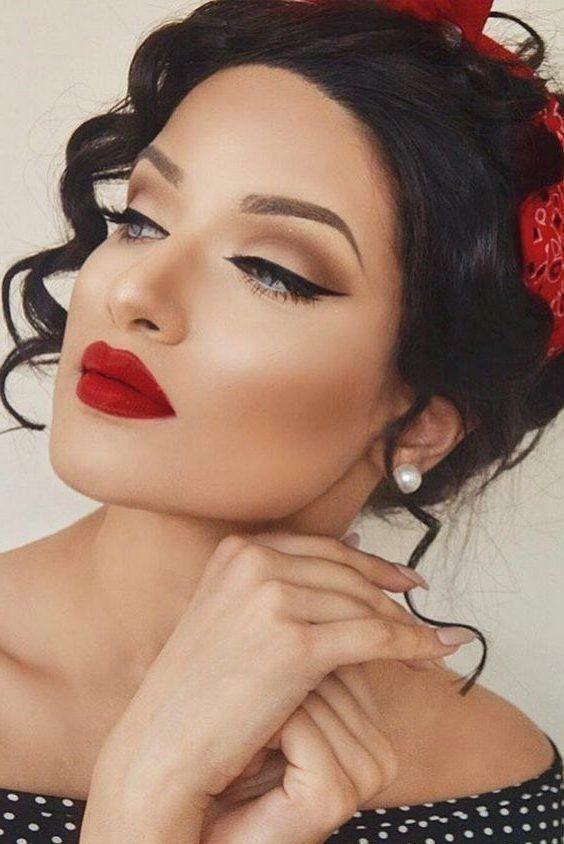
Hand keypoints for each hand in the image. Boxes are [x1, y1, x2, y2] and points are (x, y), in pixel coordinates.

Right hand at [92, 530, 466, 838]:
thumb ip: (277, 589)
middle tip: (425, 619)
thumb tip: (353, 555)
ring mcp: (271, 599)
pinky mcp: (293, 644)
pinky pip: (373, 639)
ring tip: (430, 649)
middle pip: (348, 575)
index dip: (372, 565)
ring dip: (406, 628)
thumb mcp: (232, 619)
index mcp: (238, 551)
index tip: (404, 583)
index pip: (324, 550)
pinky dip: (411, 646)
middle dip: (393, 600)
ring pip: (364, 607)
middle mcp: (254, 563)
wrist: (162, 747)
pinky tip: (433, 657)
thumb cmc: (199, 694)